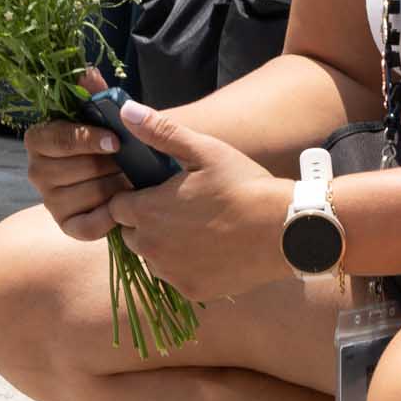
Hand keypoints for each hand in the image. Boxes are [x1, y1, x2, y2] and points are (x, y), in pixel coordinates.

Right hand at [24, 77, 125, 242]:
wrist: (123, 166)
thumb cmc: (108, 136)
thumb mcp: (102, 113)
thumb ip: (93, 93)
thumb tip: (87, 73)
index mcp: (39, 139)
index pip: (56, 139)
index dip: (86, 140)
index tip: (116, 140)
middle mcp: (37, 171)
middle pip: (73, 169)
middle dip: (107, 165)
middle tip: (131, 161)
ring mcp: (50, 201)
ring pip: (84, 196)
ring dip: (114, 187)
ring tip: (132, 179)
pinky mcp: (67, 225)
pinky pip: (87, 227)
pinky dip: (109, 218)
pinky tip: (124, 205)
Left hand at [101, 99, 288, 303]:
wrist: (284, 231)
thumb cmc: (243, 185)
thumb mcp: (204, 151)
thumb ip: (160, 132)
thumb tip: (126, 110)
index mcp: (148, 211)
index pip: (116, 206)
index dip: (133, 197)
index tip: (156, 191)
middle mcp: (151, 247)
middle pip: (131, 234)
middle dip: (146, 221)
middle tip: (179, 208)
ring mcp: (170, 272)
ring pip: (152, 258)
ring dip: (164, 245)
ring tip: (197, 228)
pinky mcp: (191, 290)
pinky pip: (175, 276)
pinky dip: (185, 265)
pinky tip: (210, 249)